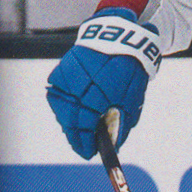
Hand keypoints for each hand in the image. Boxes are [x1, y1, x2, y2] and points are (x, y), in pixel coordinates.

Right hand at [46, 8, 160, 158]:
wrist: (116, 37)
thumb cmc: (129, 70)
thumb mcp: (132, 99)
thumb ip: (122, 123)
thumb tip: (114, 144)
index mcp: (97, 95)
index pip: (85, 128)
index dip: (86, 144)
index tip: (89, 154)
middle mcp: (77, 88)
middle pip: (70, 122)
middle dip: (76, 138)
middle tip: (83, 148)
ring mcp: (65, 79)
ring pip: (62, 110)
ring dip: (69, 123)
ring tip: (79, 134)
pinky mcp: (60, 72)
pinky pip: (59, 96)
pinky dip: (65, 107)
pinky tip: (74, 114)